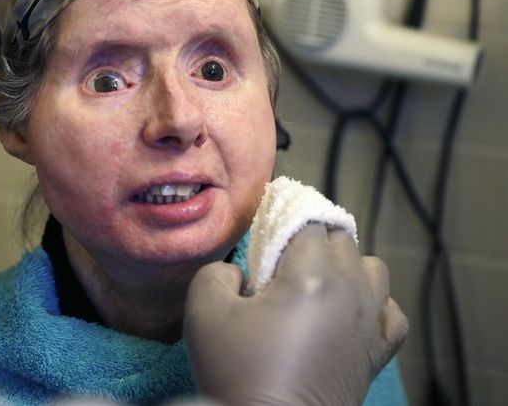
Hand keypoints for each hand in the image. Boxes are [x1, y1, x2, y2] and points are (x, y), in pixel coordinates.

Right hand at [183, 224, 407, 405]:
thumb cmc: (238, 373)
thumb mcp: (203, 313)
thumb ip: (215, 273)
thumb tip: (237, 271)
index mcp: (310, 277)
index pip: (309, 223)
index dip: (287, 219)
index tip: (267, 229)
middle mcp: (349, 293)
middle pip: (342, 240)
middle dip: (313, 240)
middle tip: (281, 260)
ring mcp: (368, 323)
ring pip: (373, 268)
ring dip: (347, 265)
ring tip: (316, 283)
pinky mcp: (376, 353)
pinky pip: (391, 313)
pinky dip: (374, 304)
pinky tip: (349, 312)